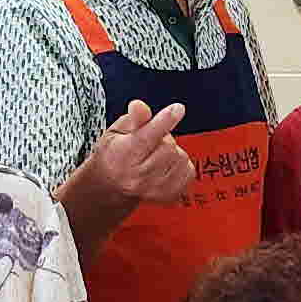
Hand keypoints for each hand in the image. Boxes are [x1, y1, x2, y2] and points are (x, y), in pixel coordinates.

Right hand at [78, 100, 192, 212]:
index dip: (165, 121)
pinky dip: (181, 165)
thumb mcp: (118, 130)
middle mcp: (138, 176)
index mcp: (123, 155)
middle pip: (168, 146)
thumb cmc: (115, 153)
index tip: (178, 108)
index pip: (147, 137)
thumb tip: (139, 106)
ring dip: (173, 152)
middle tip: (151, 142)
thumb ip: (134, 119)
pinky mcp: (168, 195)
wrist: (112, 184)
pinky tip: (166, 166)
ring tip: (156, 155)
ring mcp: (154, 189)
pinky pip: (188, 171)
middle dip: (164, 138)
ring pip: (180, 158)